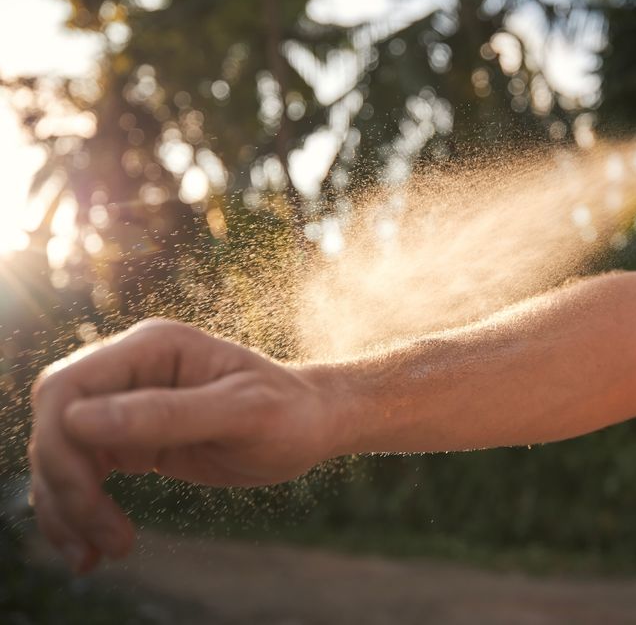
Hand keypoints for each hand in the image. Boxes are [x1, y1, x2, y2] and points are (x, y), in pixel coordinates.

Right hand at [28, 319, 343, 572]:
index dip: (62, 444)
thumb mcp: (242, 413)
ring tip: (95, 555)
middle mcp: (130, 368)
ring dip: (65, 506)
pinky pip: (82, 470)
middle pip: (55, 421)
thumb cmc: (288, 412)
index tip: (91, 497)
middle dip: (63, 482)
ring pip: (61, 451)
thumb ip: (167, 414)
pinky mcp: (131, 437)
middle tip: (103, 538)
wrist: (312, 425)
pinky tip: (91, 549)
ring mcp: (127, 402)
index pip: (68, 388)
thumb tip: (79, 421)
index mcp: (152, 347)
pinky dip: (77, 509)